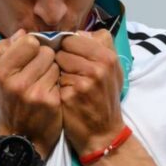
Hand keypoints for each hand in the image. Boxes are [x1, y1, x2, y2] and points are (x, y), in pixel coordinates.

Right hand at [0, 29, 62, 157]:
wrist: (22, 139)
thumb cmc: (11, 104)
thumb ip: (6, 52)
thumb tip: (22, 32)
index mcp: (1, 72)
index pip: (28, 41)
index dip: (34, 46)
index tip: (33, 55)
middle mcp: (16, 82)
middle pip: (45, 51)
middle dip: (46, 58)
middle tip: (40, 72)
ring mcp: (34, 92)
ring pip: (56, 64)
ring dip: (54, 70)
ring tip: (45, 82)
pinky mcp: (51, 101)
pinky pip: (62, 78)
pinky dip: (59, 83)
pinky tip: (52, 92)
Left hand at [56, 30, 125, 155]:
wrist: (102, 133)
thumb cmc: (105, 99)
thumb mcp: (113, 70)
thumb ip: (100, 46)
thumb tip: (79, 32)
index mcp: (108, 57)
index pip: (74, 37)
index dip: (68, 46)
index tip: (70, 56)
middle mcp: (97, 68)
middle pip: (63, 48)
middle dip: (61, 58)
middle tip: (69, 72)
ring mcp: (83, 82)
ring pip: (55, 63)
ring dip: (56, 71)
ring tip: (67, 83)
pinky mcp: (69, 95)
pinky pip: (52, 79)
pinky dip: (54, 85)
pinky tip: (63, 94)